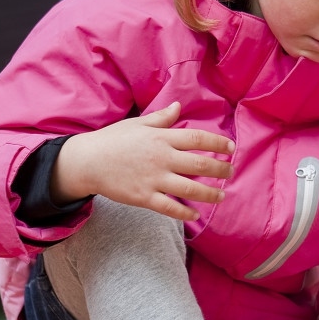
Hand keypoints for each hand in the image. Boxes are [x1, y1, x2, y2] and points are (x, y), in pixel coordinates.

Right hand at [50, 102, 234, 221]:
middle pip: (200, 165)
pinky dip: (185, 212)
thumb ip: (161, 118)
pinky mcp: (143, 197)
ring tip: (221, 195)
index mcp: (161, 138)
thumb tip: (178, 106)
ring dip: (210, 193)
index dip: (218, 144)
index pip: (197, 139)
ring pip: (190, 189)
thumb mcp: (137, 124)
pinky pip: (169, 208)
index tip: (231, 148)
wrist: (86, 162)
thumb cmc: (112, 140)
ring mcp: (153, 179)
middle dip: (221, 170)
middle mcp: (161, 158)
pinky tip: (195, 214)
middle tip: (231, 172)